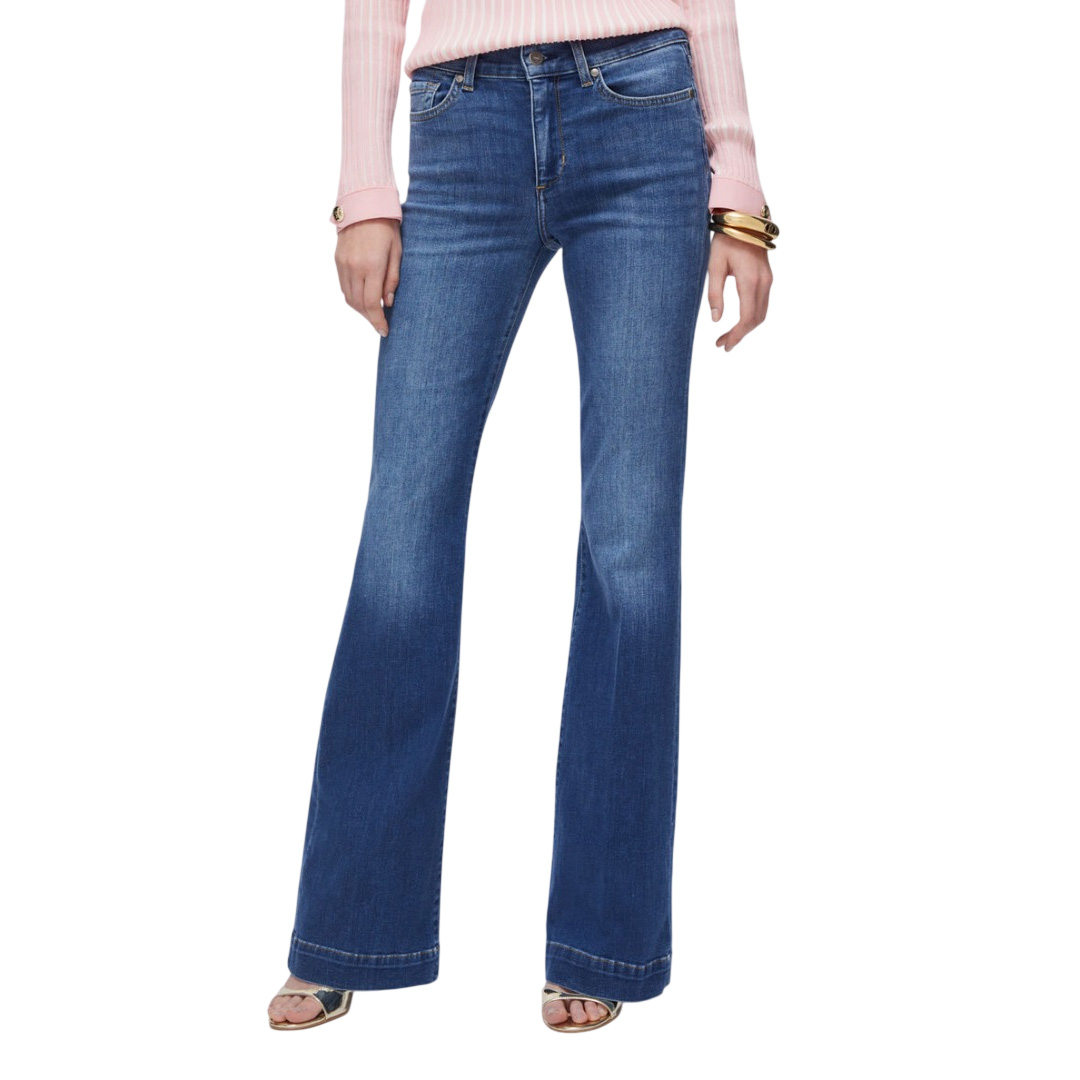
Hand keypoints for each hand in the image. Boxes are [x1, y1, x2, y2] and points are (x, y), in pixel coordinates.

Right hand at [334, 218, 401, 336]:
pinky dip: (352, 297)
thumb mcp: (397, 252)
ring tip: (373, 314)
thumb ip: (392, 279)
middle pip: (359, 304)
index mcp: (372, 266)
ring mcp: (343, 264)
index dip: (378, 321)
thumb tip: (388, 303)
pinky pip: (343, 286)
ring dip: (360, 310)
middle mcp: (354, 268)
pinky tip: (363, 299)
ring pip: (349, 298)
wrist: (364, 204)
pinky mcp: (337, 260)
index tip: (384, 331)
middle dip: (370, 318)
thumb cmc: (387, 227)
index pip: (372, 304)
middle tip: (380, 325)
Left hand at [707, 231, 772, 351]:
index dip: (736, 335)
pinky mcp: (768, 277)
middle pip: (756, 319)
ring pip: (762, 313)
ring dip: (747, 327)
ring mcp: (768, 279)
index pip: (746, 317)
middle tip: (723, 344)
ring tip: (728, 336)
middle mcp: (763, 282)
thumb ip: (715, 293)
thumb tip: (716, 320)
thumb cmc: (726, 240)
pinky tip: (739, 322)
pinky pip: (763, 303)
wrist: (744, 218)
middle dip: (740, 335)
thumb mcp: (714, 266)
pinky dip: (752, 317)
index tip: (723, 345)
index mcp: (749, 280)